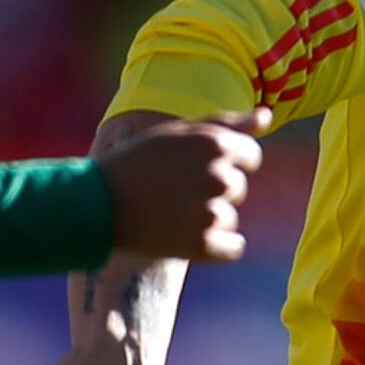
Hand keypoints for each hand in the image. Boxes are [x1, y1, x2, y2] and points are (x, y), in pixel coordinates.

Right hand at [99, 111, 262, 264]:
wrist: (98, 204)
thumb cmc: (139, 162)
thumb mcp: (179, 133)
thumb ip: (227, 123)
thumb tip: (266, 116)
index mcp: (216, 144)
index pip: (251, 156)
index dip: (226, 162)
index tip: (194, 167)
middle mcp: (219, 177)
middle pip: (238, 188)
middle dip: (214, 190)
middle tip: (173, 190)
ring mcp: (212, 212)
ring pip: (230, 218)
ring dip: (208, 219)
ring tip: (171, 212)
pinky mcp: (204, 245)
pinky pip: (233, 248)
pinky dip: (215, 247)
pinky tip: (185, 236)